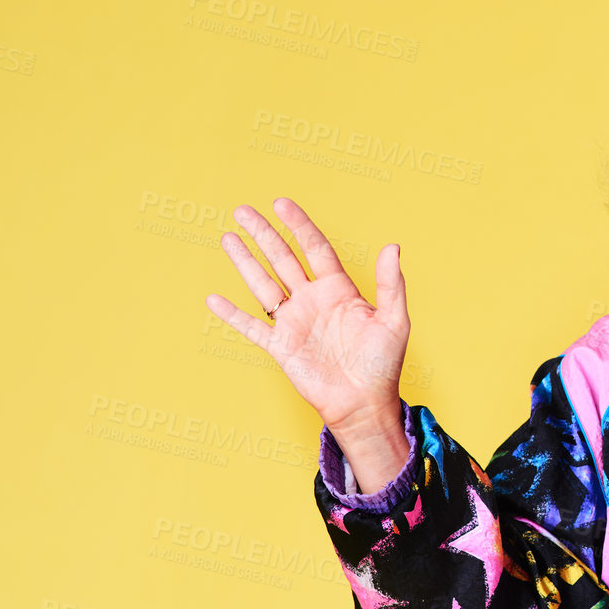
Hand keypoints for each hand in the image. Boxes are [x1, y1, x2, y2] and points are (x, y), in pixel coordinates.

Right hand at [204, 197, 409, 440]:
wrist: (365, 405)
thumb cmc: (384, 365)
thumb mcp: (394, 321)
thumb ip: (391, 284)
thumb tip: (392, 245)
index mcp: (339, 290)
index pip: (315, 248)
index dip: (299, 225)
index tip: (281, 203)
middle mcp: (312, 301)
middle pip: (283, 259)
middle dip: (263, 234)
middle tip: (243, 210)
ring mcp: (294, 323)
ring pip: (263, 285)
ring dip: (245, 262)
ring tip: (227, 238)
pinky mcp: (281, 348)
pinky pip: (252, 327)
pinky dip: (233, 315)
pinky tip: (214, 299)